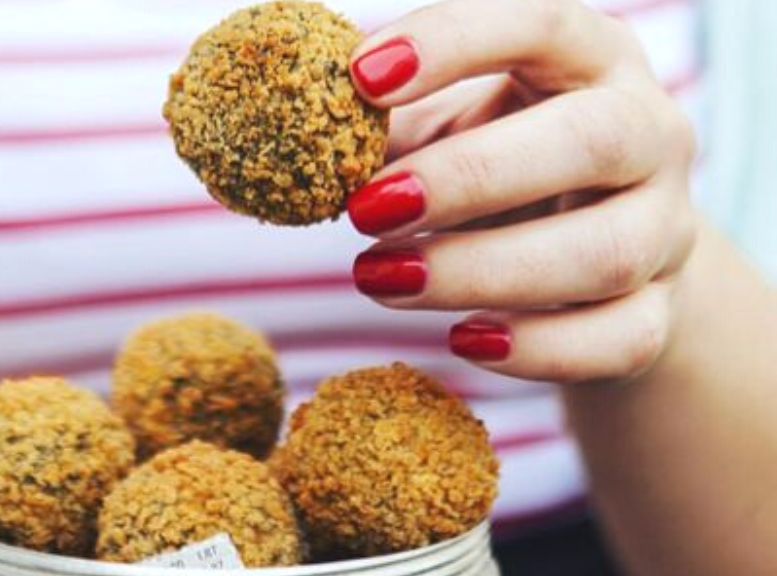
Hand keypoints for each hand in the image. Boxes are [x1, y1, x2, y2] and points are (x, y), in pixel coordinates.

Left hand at [347, 0, 696, 382]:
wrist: (614, 254)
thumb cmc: (512, 170)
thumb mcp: (459, 129)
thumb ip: (398, 130)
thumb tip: (308, 144)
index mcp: (594, 61)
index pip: (543, 25)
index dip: (455, 43)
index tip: (361, 77)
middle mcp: (650, 134)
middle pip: (590, 141)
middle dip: (469, 177)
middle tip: (366, 209)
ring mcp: (668, 229)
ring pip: (602, 253)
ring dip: (478, 271)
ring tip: (376, 278)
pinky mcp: (661, 312)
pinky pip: (618, 339)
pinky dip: (537, 348)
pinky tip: (463, 339)